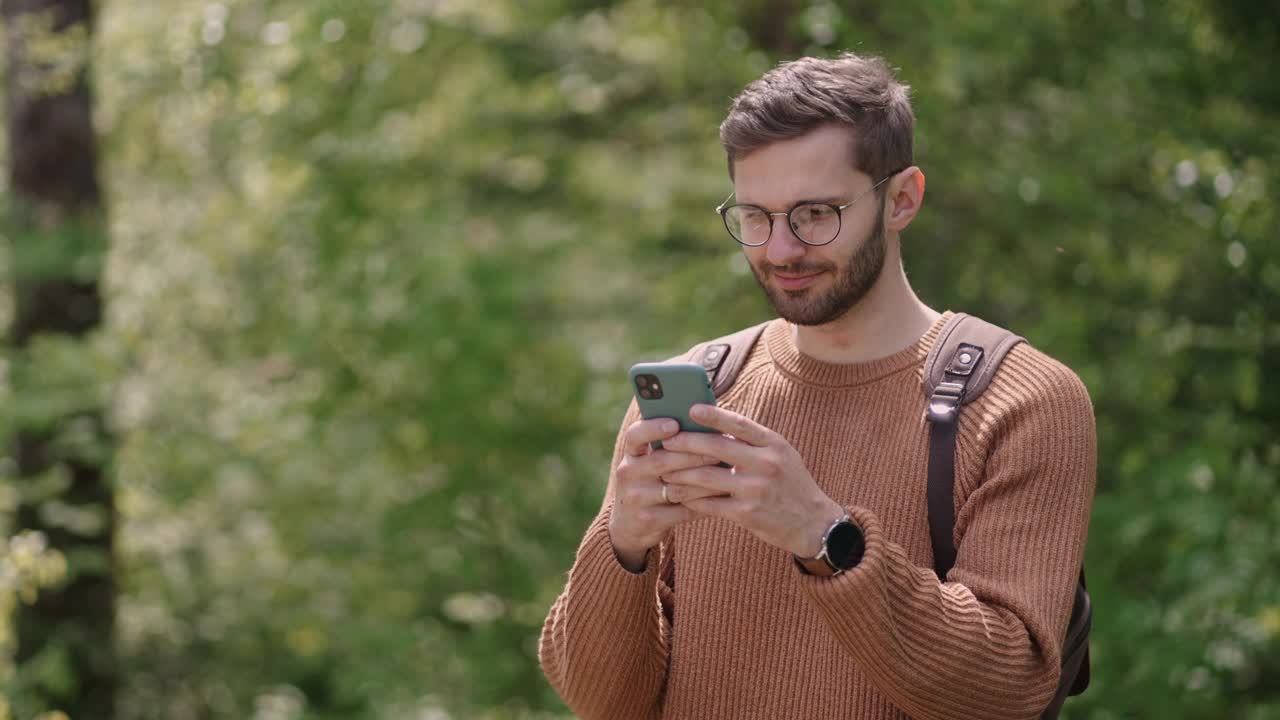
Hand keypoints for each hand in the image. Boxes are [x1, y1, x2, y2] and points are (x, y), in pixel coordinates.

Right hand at [607, 418, 726, 570]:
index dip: (653, 428)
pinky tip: (722, 496)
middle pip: (662, 461)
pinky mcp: (649, 520)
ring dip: (705, 480)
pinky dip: (705, 503)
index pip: (635, 435)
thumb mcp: (649, 463)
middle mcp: (629, 474)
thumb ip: (668, 445)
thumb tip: (705, 422)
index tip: (675, 424)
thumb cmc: (650, 483)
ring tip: (727, 473)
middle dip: (694, 455)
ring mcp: (637, 498)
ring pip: (676, 487)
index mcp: (631, 454)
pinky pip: (683, 510)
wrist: (631, 526)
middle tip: (721, 450)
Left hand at [660, 404, 845, 557]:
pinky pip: (709, 504)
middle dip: (686, 443)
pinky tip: (678, 495)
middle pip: (716, 447)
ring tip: (664, 471)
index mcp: (773, 444)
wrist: (814, 523)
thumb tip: (716, 423)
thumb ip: (753, 440)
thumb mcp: (781, 454)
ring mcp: (755, 490)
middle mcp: (765, 464)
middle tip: (666, 441)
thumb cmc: (791, 483)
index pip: (739, 423)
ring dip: (681, 473)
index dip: (713, 415)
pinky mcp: (746, 514)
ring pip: (706, 476)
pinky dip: (691, 498)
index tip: (691, 409)